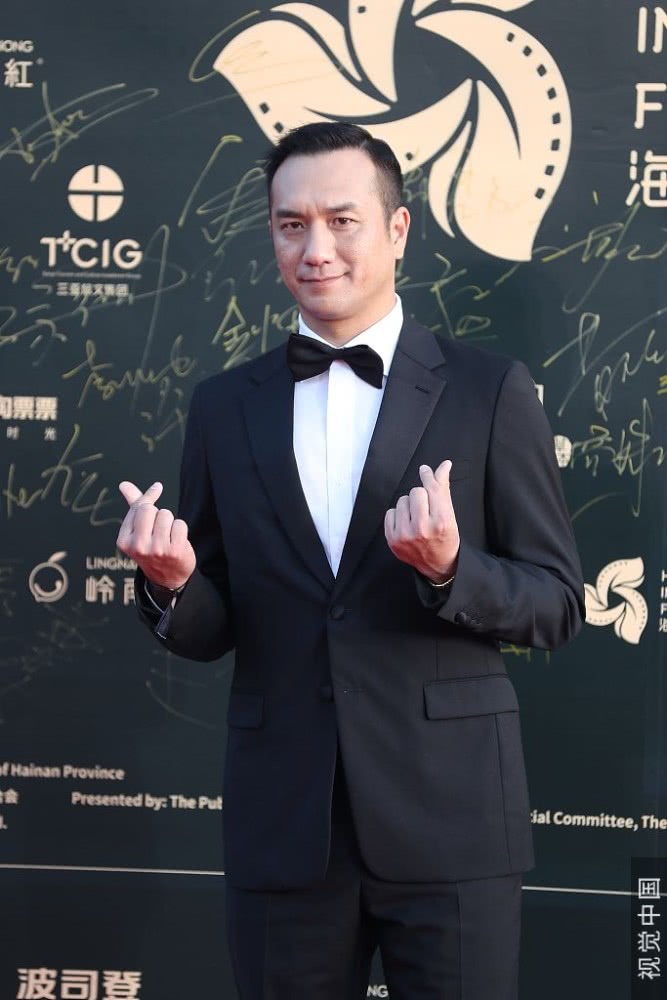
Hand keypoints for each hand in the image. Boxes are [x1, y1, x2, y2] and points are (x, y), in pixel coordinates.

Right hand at [116, 481, 195, 589]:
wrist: (168, 578)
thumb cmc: (152, 548)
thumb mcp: (137, 530)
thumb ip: (133, 506)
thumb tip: (124, 484)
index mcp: (124, 540)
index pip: (138, 507)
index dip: (150, 496)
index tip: (157, 488)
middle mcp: (138, 546)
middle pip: (151, 509)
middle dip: (158, 514)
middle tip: (159, 528)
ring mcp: (157, 550)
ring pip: (167, 516)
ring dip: (170, 523)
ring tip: (167, 537)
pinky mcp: (174, 552)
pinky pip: (180, 524)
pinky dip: (180, 530)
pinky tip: (176, 542)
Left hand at [384, 461, 459, 582]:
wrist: (438, 564)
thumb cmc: (446, 538)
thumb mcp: (450, 514)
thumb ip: (443, 488)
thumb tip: (443, 465)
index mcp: (441, 521)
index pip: (431, 489)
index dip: (427, 476)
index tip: (424, 470)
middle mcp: (422, 529)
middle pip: (415, 492)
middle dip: (420, 497)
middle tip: (426, 509)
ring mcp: (405, 535)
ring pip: (402, 500)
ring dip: (409, 505)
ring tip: (417, 518)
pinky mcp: (393, 540)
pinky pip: (390, 512)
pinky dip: (398, 515)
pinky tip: (407, 524)